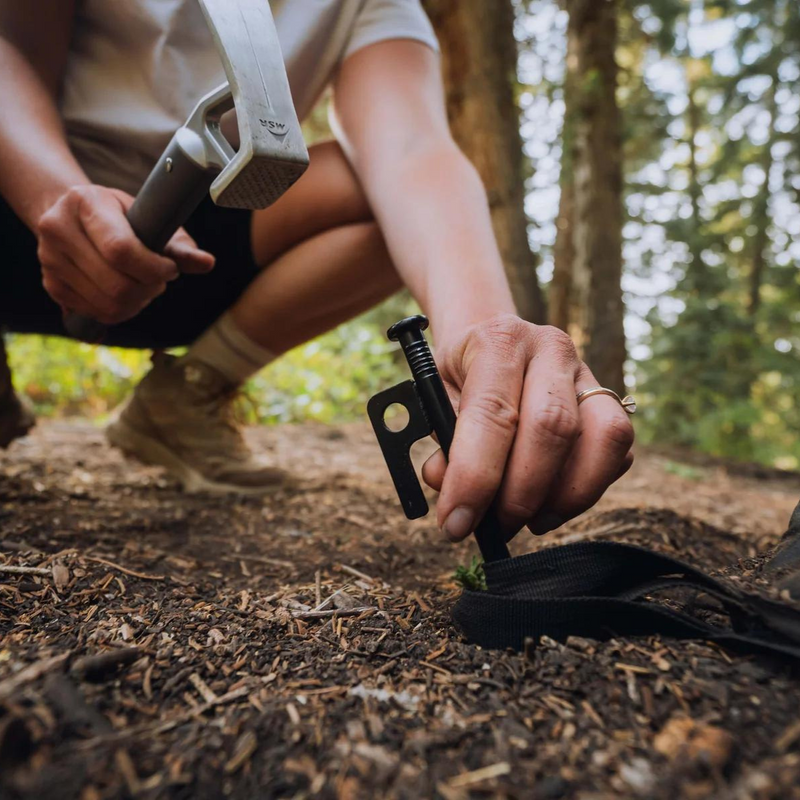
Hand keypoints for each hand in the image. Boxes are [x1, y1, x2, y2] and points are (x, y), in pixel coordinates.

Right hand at [36, 185, 214, 324]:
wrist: (70, 214)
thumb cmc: (120, 215)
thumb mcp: (147, 217)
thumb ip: (178, 244)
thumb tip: (208, 263)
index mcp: (84, 202)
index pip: (121, 250)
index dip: (153, 268)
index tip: (170, 269)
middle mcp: (58, 229)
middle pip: (117, 285)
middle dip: (150, 288)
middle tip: (160, 279)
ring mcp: (50, 260)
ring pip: (109, 305)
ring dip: (139, 302)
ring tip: (145, 285)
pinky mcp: (52, 286)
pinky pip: (98, 314)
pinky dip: (122, 310)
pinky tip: (126, 293)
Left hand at [422, 314, 634, 541]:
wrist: (492, 337)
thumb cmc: (461, 375)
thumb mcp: (435, 397)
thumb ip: (442, 440)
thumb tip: (447, 485)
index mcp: (500, 341)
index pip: (493, 413)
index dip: (475, 477)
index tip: (456, 522)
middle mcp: (551, 349)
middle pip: (554, 427)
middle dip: (523, 493)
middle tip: (498, 526)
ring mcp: (588, 373)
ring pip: (603, 439)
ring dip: (566, 497)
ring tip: (529, 519)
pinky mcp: (612, 400)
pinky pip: (618, 453)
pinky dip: (587, 489)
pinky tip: (552, 500)